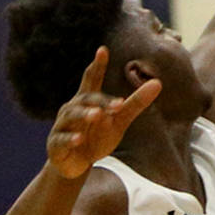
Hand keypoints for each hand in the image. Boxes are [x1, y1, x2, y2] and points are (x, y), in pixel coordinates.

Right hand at [46, 46, 160, 178]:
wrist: (76, 165)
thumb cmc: (97, 137)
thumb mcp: (119, 120)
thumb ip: (136, 103)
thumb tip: (158, 83)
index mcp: (87, 100)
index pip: (91, 79)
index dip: (97, 65)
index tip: (103, 50)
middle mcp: (72, 109)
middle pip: (86, 99)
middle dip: (100, 101)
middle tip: (118, 104)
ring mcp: (63, 126)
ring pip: (72, 116)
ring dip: (84, 115)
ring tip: (97, 115)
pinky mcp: (56, 144)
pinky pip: (62, 140)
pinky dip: (70, 139)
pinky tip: (79, 139)